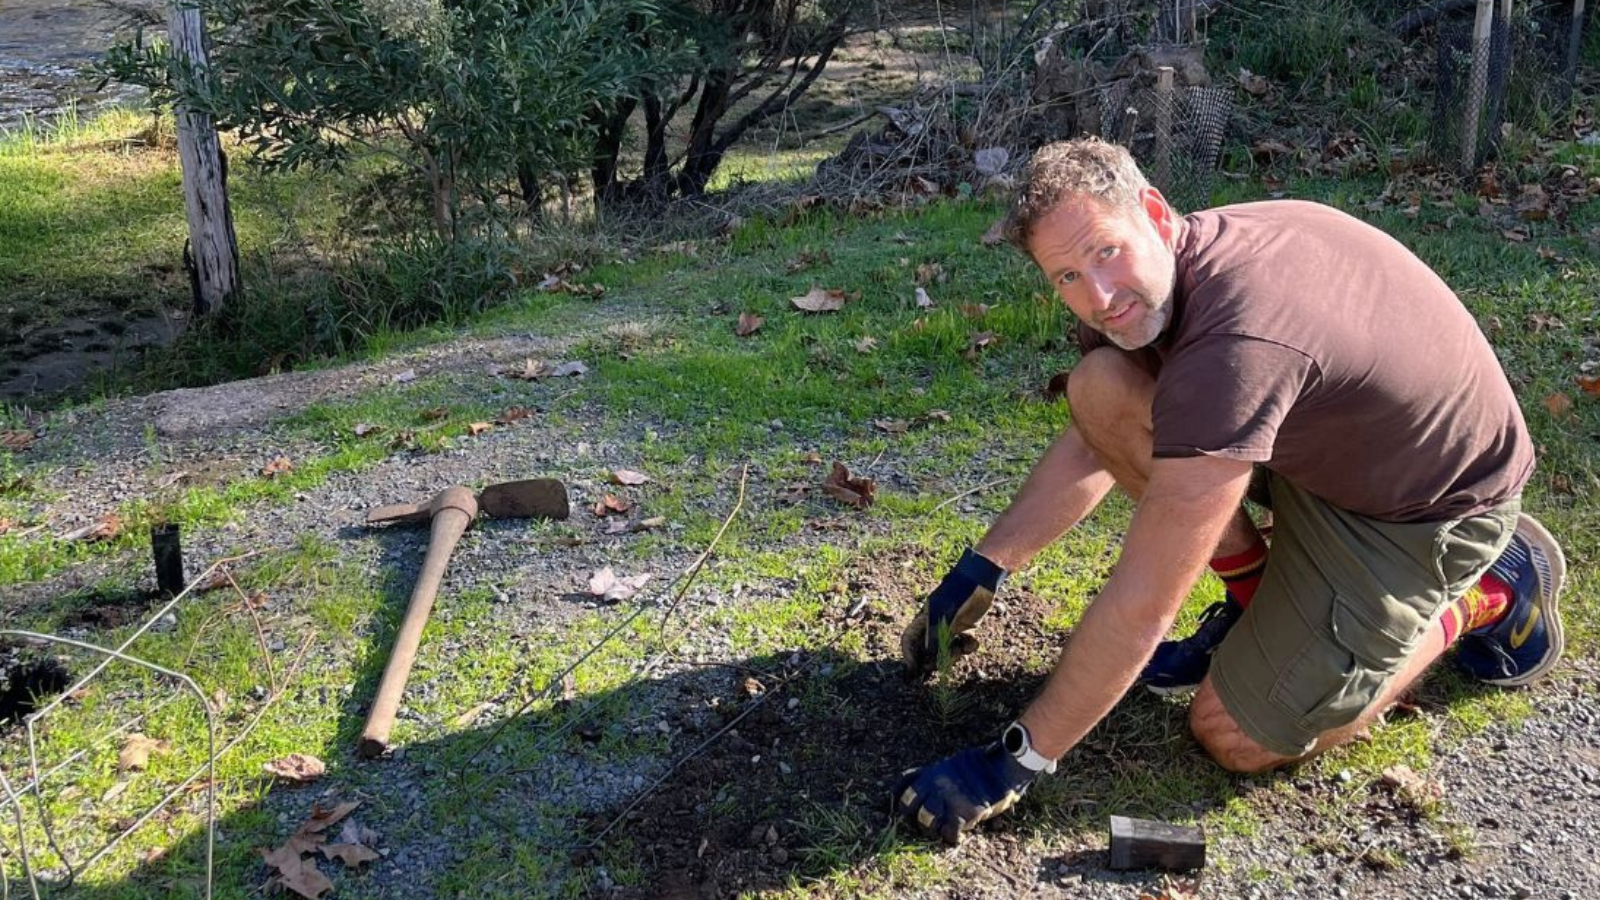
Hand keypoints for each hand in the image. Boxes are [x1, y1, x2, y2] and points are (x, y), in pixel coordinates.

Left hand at [893, 741, 1038, 844]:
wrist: (1003, 769)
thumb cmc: (981, 766)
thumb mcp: (953, 762)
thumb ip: (937, 773)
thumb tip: (922, 783)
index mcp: (932, 771)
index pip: (903, 784)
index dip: (898, 798)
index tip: (899, 808)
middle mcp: (936, 784)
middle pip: (909, 806)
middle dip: (913, 817)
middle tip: (922, 823)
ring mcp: (949, 798)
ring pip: (926, 820)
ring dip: (932, 828)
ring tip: (940, 829)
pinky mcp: (964, 812)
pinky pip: (949, 831)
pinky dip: (951, 837)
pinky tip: (956, 837)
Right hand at [900, 548, 1005, 676]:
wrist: (981, 579)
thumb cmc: (960, 594)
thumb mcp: (946, 617)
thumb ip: (936, 637)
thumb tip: (927, 658)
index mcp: (924, 619)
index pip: (909, 639)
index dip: (908, 656)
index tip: (912, 672)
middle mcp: (935, 624)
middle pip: (927, 649)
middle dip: (934, 659)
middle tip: (941, 667)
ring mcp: (950, 626)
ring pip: (946, 649)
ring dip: (954, 654)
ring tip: (963, 648)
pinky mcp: (965, 627)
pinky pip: (962, 644)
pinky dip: (968, 646)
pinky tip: (974, 640)